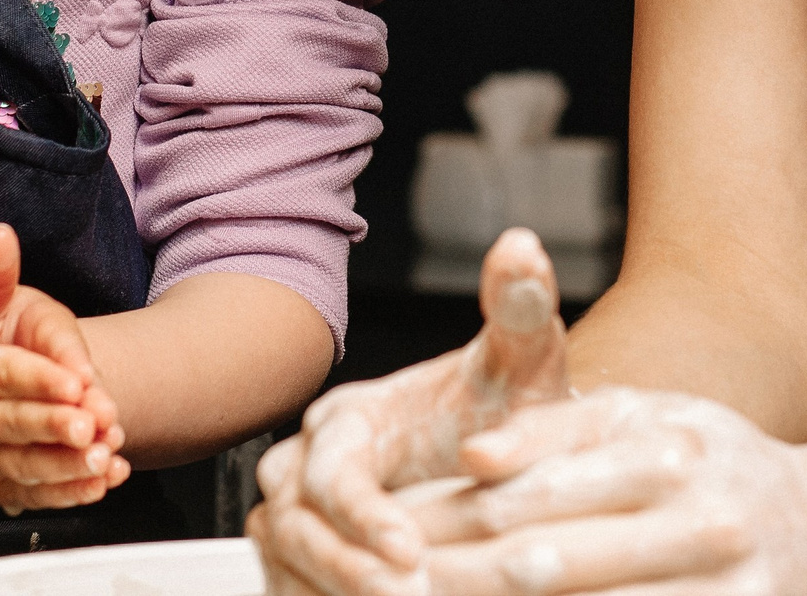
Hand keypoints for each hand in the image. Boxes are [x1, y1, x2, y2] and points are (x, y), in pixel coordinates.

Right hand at [0, 224, 131, 510]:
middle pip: (13, 424)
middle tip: (93, 425)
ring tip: (105, 459)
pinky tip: (100, 485)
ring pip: (24, 465)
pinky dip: (64, 494)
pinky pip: (28, 492)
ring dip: (68, 466)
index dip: (37, 378)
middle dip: (54, 425)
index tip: (75, 381)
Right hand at [250, 229, 570, 595]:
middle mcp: (312, 462)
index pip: (334, 470)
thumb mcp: (520, 357)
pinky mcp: (309, 556)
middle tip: (405, 592)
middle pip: (293, 520)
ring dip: (332, 586)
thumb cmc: (505, 405)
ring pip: (285, 556)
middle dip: (342, 563)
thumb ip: (518, 306)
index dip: (365, 514)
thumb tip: (521, 246)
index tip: (412, 550)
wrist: (506, 447)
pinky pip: (292, 583)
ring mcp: (304, 512)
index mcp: (350, 418)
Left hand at [408, 389, 806, 595]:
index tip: (381, 538)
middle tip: (381, 590)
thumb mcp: (648, 419)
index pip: (527, 494)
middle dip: (448, 584)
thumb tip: (473, 459)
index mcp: (666, 453)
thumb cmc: (715, 464)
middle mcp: (699, 523)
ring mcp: (721, 593)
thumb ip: (556, 431)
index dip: (445, 521)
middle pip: (540, 569)